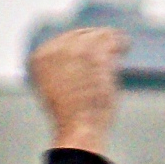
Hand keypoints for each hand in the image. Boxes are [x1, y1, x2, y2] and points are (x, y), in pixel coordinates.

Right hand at [29, 27, 126, 156]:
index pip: (61, 40)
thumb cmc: (70, 117)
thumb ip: (62, 70)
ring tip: (119, 46)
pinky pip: (112, 39)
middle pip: (80, 34)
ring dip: (110, 40)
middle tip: (108, 47)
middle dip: (95, 40)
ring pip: (98, 34)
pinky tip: (125, 46)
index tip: (89, 48)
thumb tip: (79, 59)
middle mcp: (54, 50)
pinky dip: (121, 43)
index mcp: (39, 58)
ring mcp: (75, 51)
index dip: (78, 43)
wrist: (78, 129)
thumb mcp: (55, 89)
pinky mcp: (95, 55)